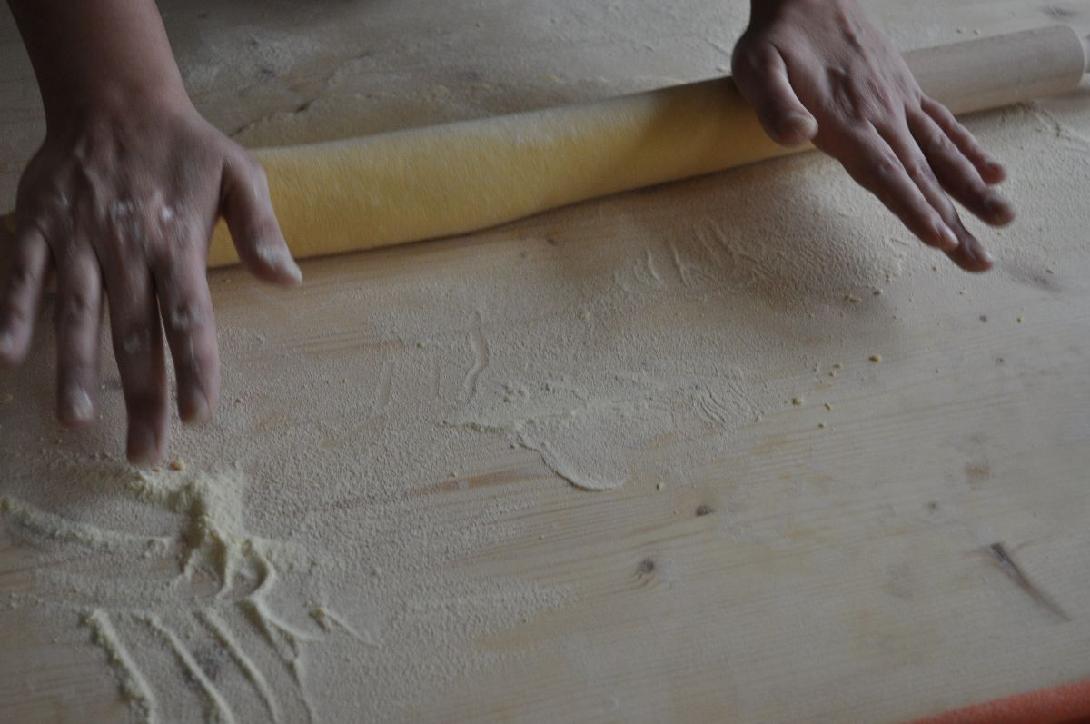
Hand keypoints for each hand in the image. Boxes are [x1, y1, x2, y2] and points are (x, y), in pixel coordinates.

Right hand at [0, 94, 300, 463]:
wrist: (117, 97)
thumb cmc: (186, 146)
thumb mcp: (241, 175)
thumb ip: (262, 230)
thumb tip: (290, 281)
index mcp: (178, 245)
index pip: (189, 319)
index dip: (195, 370)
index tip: (197, 416)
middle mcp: (128, 250)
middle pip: (136, 336)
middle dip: (142, 397)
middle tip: (143, 451)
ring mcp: (80, 239)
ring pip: (78, 314)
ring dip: (74, 369)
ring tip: (76, 421)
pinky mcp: (40, 226)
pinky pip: (25, 275)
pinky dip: (15, 312)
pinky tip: (8, 356)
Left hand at [732, 0, 1013, 271]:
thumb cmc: (775, 39)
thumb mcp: (757, 69)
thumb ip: (775, 107)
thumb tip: (798, 136)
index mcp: (847, 121)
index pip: (887, 174)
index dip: (913, 207)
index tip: (941, 239)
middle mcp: (881, 117)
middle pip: (922, 177)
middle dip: (953, 221)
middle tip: (981, 262)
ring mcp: (898, 103)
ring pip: (941, 154)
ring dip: (972, 190)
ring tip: (1005, 220)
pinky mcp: (905, 90)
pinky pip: (943, 124)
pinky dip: (968, 149)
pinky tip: (993, 173)